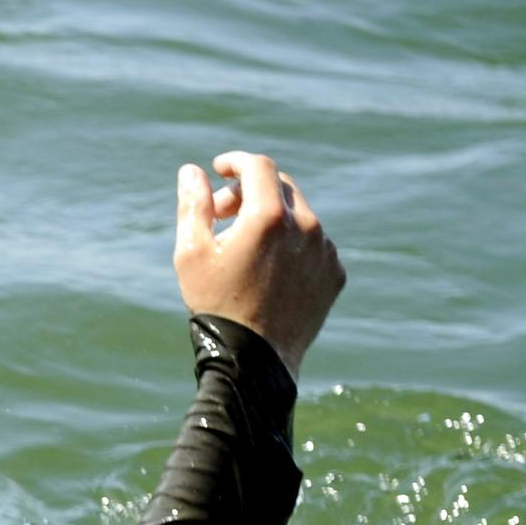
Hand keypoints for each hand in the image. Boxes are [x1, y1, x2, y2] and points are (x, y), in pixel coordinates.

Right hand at [173, 150, 342, 375]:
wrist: (254, 363)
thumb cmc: (215, 306)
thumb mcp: (191, 253)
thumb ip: (194, 205)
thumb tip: (193, 171)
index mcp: (269, 217)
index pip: (258, 166)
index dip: (235, 162)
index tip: (219, 169)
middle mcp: (306, 227)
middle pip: (280, 186)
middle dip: (249, 191)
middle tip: (223, 215)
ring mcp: (325, 251)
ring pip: (299, 216)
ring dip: (272, 220)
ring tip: (245, 250)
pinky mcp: (335, 274)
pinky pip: (315, 245)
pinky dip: (292, 246)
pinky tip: (268, 272)